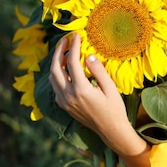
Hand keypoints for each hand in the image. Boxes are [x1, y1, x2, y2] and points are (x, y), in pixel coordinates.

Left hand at [49, 34, 150, 166]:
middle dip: (59, 51)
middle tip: (65, 40)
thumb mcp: (110, 88)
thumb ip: (98, 71)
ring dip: (56, 63)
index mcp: (81, 90)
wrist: (111, 131)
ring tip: (65, 52)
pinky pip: (55, 86)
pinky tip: (65, 69)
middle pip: (55, 68)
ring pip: (52, 77)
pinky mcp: (64, 106)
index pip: (72, 62)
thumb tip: (88, 55)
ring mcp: (64, 101)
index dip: (73, 46)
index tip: (76, 35)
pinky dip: (57, 75)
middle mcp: (68, 95)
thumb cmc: (115, 109)